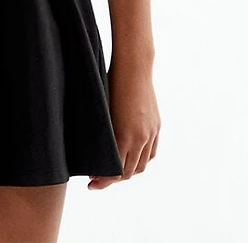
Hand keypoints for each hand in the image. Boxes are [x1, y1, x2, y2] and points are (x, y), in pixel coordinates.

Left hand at [88, 60, 160, 189]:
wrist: (134, 66)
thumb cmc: (111, 83)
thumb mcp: (102, 110)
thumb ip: (102, 134)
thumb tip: (91, 150)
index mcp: (125, 136)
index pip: (116, 172)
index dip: (103, 180)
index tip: (91, 182)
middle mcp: (141, 138)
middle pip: (129, 172)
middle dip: (112, 180)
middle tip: (96, 180)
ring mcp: (151, 132)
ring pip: (142, 165)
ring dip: (128, 172)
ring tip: (113, 172)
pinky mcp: (156, 126)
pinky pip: (151, 152)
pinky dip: (141, 161)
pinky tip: (130, 159)